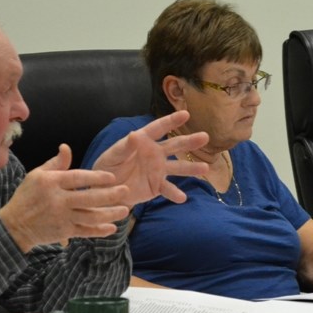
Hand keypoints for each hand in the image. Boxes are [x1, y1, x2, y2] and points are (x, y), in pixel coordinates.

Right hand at [0, 145, 130, 252]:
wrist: (14, 225)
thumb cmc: (27, 196)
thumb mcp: (37, 175)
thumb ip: (56, 163)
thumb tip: (66, 147)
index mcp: (51, 182)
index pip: (78, 177)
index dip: (96, 177)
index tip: (112, 177)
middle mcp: (58, 200)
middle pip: (89, 197)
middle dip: (110, 195)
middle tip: (126, 191)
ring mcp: (62, 217)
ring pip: (91, 216)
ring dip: (110, 214)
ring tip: (125, 210)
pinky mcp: (64, 231)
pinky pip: (86, 231)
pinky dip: (99, 230)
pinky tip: (113, 227)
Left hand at [92, 110, 208, 206]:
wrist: (107, 189)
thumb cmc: (108, 167)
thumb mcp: (112, 156)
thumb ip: (124, 147)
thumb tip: (135, 135)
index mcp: (144, 141)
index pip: (159, 128)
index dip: (172, 121)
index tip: (186, 114)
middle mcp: (155, 153)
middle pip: (175, 146)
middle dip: (189, 141)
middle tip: (205, 137)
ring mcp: (158, 170)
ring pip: (178, 168)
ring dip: (191, 168)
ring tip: (205, 169)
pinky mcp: (157, 186)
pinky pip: (167, 189)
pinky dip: (174, 194)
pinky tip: (182, 198)